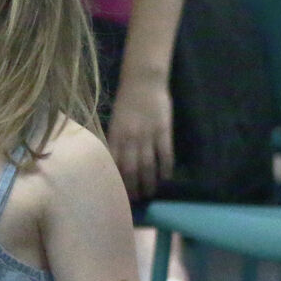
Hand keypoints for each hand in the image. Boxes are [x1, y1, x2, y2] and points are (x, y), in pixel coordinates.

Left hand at [106, 72, 174, 200]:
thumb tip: (115, 162)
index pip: (115, 165)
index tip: (118, 195)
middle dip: (133, 188)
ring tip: (150, 193)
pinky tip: (166, 179)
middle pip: (131, 170)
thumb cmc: (127, 101)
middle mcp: (130, 139)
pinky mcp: (163, 131)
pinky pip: (165, 155)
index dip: (117, 182)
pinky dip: (166, 169)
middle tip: (136, 199)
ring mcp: (147, 136)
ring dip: (149, 183)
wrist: (143, 81)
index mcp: (115, 136)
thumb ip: (115, 141)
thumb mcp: (114, 121)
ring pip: (148, 166)